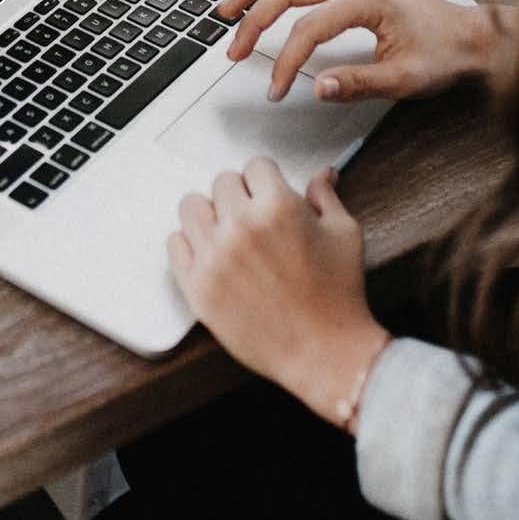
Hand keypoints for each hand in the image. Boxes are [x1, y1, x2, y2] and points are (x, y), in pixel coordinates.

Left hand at [168, 158, 389, 427]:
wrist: (324, 353)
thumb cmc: (339, 296)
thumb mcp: (344, 234)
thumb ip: (325, 197)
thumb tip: (322, 173)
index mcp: (277, 206)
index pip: (255, 166)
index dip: (267, 181)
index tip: (270, 195)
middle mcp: (240, 226)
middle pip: (222, 182)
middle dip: (241, 195)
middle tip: (254, 218)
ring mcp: (214, 256)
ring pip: (191, 206)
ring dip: (210, 214)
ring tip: (228, 232)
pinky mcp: (197, 286)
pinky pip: (175, 244)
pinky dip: (190, 245)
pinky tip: (212, 254)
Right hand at [218, 0, 503, 102]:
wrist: (472, 35)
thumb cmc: (445, 54)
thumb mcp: (404, 79)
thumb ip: (358, 83)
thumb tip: (317, 87)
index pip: (309, 27)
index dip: (286, 61)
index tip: (276, 89)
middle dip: (254, 20)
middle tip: (234, 51)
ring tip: (226, 11)